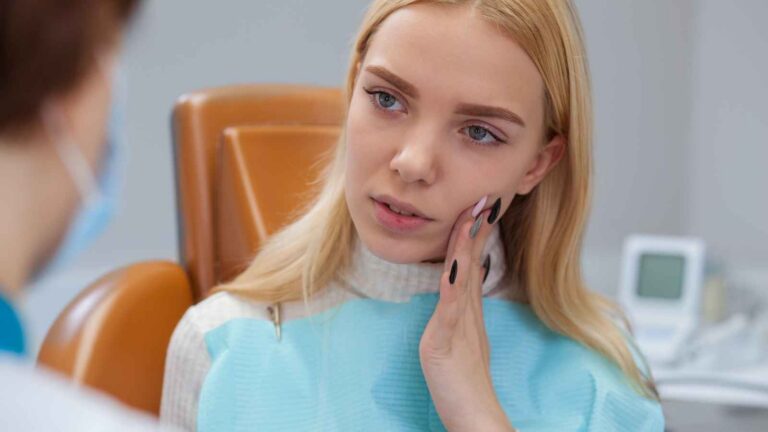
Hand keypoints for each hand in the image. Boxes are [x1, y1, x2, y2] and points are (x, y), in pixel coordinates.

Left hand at [419, 196, 514, 430]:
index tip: (480, 205)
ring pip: (463, 274)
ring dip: (467, 242)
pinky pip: (452, 304)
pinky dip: (455, 281)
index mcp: (468, 309)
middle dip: (475, 226)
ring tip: (475, 214)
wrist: (473, 414)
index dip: (474, 233)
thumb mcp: (463, 338)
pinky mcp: (448, 337)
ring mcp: (458, 323)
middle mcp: (466, 311)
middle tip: (485, 196)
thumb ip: (463, 309)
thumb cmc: (465, 381)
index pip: (470, 261)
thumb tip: (464, 280)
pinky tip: (457, 261)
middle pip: (470, 260)